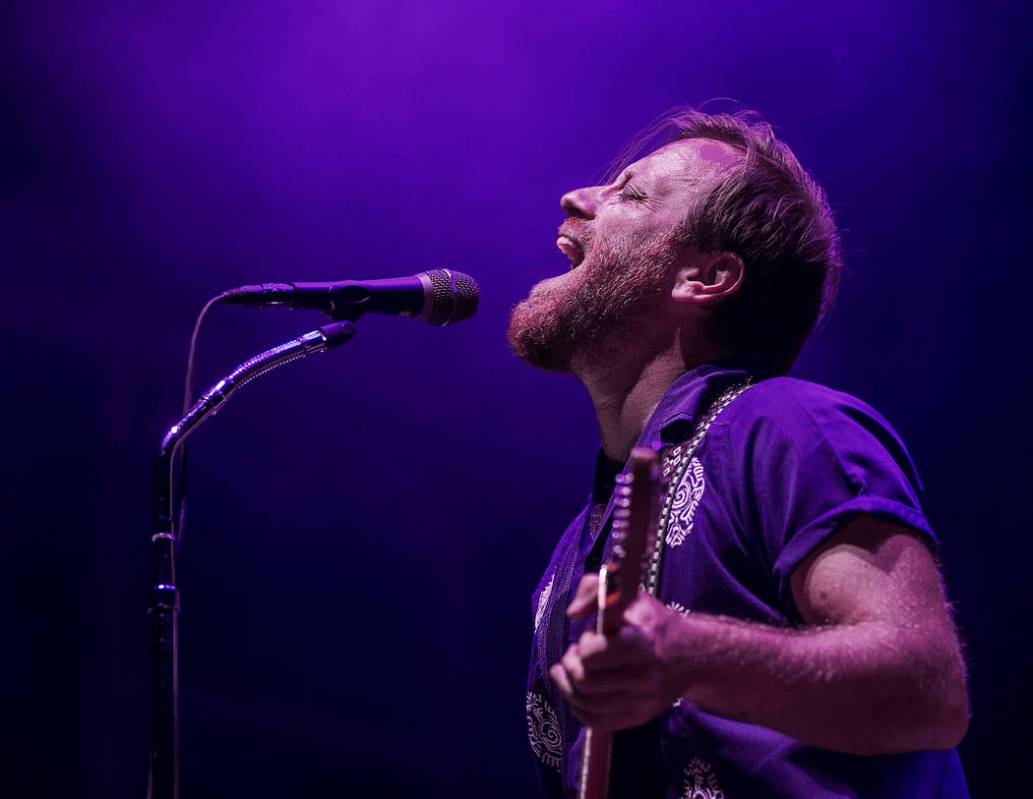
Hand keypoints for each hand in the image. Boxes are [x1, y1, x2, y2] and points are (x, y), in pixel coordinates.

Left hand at [548, 572, 687, 730]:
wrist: (694, 654)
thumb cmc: (654, 622)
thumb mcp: (630, 596)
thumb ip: (595, 590)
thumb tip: (573, 612)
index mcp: (639, 643)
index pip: (593, 654)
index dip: (584, 645)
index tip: (589, 636)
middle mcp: (642, 676)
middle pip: (585, 681)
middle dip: (571, 665)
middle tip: (574, 654)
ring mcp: (642, 701)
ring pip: (586, 704)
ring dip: (569, 686)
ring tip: (571, 670)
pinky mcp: (640, 717)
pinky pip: (597, 722)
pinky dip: (578, 708)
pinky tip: (575, 692)